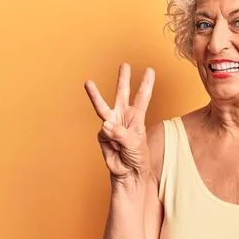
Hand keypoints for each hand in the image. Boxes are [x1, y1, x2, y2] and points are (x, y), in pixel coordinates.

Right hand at [84, 63, 154, 178]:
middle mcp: (124, 117)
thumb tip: (105, 125)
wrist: (128, 173)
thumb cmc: (137, 157)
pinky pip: (104, 132)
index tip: (150, 70)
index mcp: (137, 117)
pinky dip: (110, 139)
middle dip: (123, 79)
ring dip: (95, 95)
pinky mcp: (102, 135)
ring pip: (102, 107)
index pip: (143, 97)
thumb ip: (121, 133)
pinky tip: (115, 147)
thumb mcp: (135, 143)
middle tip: (124, 64)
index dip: (146, 84)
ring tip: (88, 82)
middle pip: (122, 94)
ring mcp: (111, 125)